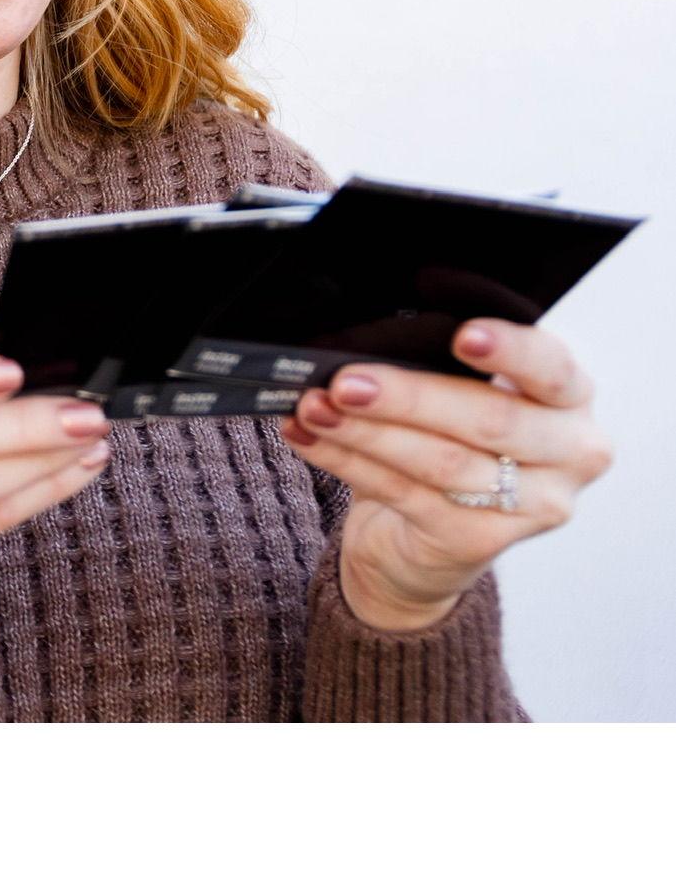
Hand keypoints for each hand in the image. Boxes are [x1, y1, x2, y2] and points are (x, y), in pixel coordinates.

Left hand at [283, 319, 613, 631]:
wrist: (431, 535)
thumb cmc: (449, 438)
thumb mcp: (459, 392)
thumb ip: (437, 366)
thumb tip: (361, 341)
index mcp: (569, 397)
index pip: (552, 368)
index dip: (510, 351)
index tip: (463, 336)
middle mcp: (569, 452)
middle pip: (490, 420)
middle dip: (409, 397)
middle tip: (347, 381)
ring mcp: (534, 505)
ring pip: (441, 462)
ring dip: (365, 432)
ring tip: (314, 407)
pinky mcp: (480, 541)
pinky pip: (404, 493)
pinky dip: (345, 460)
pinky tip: (307, 436)